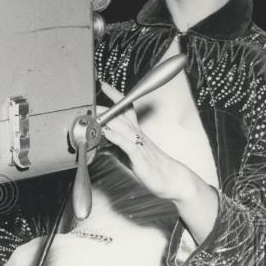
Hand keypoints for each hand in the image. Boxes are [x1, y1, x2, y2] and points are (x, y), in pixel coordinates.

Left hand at [97, 82, 194, 202]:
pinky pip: (127, 144)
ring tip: (94, 113)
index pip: (126, 109)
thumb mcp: (130, 155)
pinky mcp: (140, 156)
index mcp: (136, 132)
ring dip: (108, 119)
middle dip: (107, 105)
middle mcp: (137, 135)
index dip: (115, 97)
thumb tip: (101, 144)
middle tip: (92, 97)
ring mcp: (139, 144)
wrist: (172, 179)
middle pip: (122, 115)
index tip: (104, 86)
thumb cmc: (151, 167)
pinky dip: (116, 137)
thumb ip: (116, 147)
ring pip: (122, 127)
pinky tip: (106, 133)